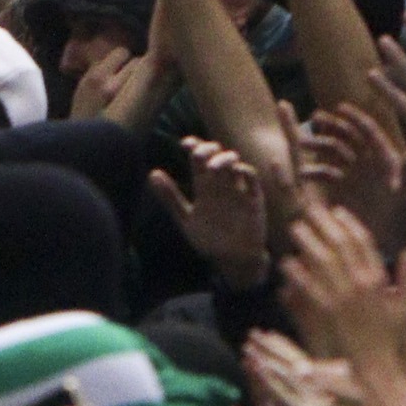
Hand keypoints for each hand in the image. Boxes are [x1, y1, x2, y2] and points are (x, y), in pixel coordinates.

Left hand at [153, 139, 277, 290]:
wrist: (232, 261)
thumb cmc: (210, 240)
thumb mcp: (186, 219)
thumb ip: (170, 197)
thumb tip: (152, 173)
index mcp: (204, 186)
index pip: (198, 158)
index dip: (193, 146)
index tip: (184, 144)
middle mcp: (220, 184)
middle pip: (216, 156)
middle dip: (208, 149)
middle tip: (198, 153)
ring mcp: (237, 190)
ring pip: (234, 163)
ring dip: (225, 158)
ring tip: (213, 166)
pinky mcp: (253, 199)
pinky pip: (252, 179)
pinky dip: (246, 171)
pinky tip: (237, 170)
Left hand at [277, 199, 405, 362]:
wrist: (377, 366)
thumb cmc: (391, 339)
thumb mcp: (404, 307)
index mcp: (378, 279)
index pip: (363, 241)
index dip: (349, 223)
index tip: (337, 212)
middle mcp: (360, 283)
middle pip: (339, 243)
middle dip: (324, 224)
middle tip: (309, 211)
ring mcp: (343, 295)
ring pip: (322, 259)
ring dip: (307, 241)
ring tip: (295, 228)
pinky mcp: (327, 311)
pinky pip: (309, 285)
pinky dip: (298, 272)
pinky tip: (287, 262)